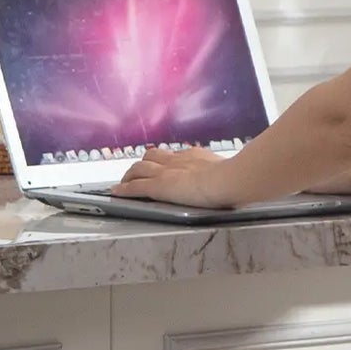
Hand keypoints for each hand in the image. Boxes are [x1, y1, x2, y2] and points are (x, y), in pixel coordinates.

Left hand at [111, 146, 241, 208]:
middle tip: (136, 173)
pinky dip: (124, 190)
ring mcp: (165, 173)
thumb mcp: (229, 169)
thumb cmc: (234, 177)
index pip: (173, 155)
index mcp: (194, 156)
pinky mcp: (158, 187)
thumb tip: (234, 177)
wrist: (227, 179)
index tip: (161, 165)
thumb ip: (224, 172)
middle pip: (151, 157)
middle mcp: (176, 161)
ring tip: (123, 183)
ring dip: (129, 176)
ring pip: (138, 170)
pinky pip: (135, 188)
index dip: (163, 161)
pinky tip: (116, 194)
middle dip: (142, 165)